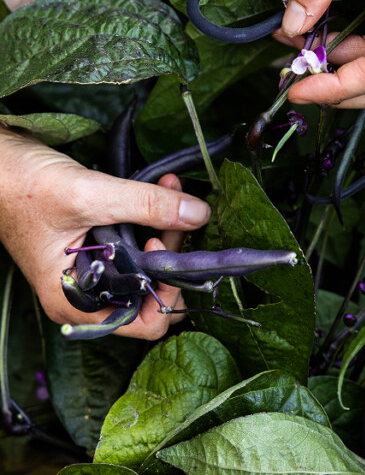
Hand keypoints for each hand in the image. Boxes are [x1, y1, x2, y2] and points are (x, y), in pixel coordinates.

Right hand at [0, 127, 210, 339]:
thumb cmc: (22, 186)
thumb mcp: (89, 195)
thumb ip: (146, 205)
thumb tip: (199, 214)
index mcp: (76, 302)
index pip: (142, 322)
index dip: (167, 293)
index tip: (169, 250)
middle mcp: (87, 294)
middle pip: (151, 288)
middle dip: (171, 248)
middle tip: (179, 209)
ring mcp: (93, 270)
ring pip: (146, 262)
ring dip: (165, 225)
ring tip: (171, 188)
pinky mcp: (97, 246)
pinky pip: (135, 241)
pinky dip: (150, 217)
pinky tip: (161, 189)